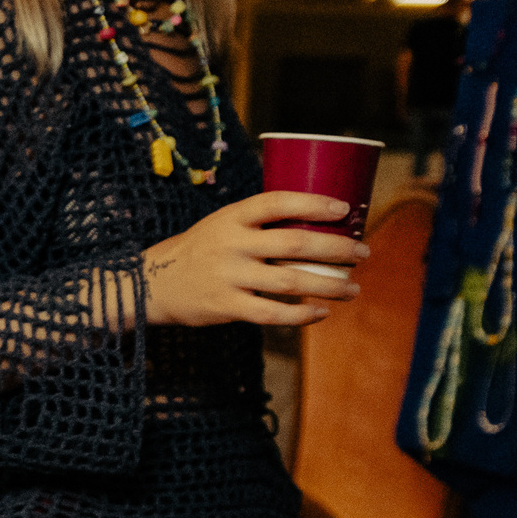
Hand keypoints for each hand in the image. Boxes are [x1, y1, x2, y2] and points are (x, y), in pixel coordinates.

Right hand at [139, 193, 367, 327]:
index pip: (276, 202)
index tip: (344, 210)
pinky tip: (320, 312)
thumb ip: (259, 224)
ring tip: (353, 288)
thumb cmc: (201, 250)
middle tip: (362, 252)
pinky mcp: (226, 306)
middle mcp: (230, 245)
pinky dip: (301, 315)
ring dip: (328, 286)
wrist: (153, 282)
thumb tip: (318, 223)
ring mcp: (228, 277)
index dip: (313, 203)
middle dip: (336, 249)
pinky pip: (272, 314)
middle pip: (294, 245)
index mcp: (231, 217)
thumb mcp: (222, 225)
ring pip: (290, 282)